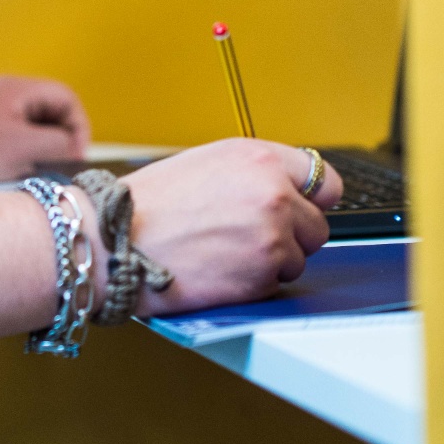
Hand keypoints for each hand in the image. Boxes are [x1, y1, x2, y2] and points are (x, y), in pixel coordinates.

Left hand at [0, 74, 91, 186]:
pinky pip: (13, 136)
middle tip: (62, 166)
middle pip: (50, 111)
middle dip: (61, 139)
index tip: (75, 156)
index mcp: (18, 88)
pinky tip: (17, 172)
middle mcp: (5, 92)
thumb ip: (59, 144)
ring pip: (32, 126)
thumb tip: (75, 148)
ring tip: (40, 172)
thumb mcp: (24, 147)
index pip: (66, 98)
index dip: (79, 127)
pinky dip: (23, 153)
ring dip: (42, 148)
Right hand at [123, 137, 343, 313]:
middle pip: (317, 227)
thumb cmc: (151, 203)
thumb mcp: (208, 162)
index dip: (312, 199)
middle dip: (292, 236)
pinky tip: (219, 269)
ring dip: (272, 262)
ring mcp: (272, 239)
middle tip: (251, 237)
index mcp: (260, 159)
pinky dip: (253, 283)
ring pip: (298, 260)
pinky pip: (275, 285)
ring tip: (225, 252)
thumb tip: (289, 188)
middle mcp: (274, 195)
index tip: (303, 208)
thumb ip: (255, 172)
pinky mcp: (261, 277)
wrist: (117, 241)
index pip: (325, 182)